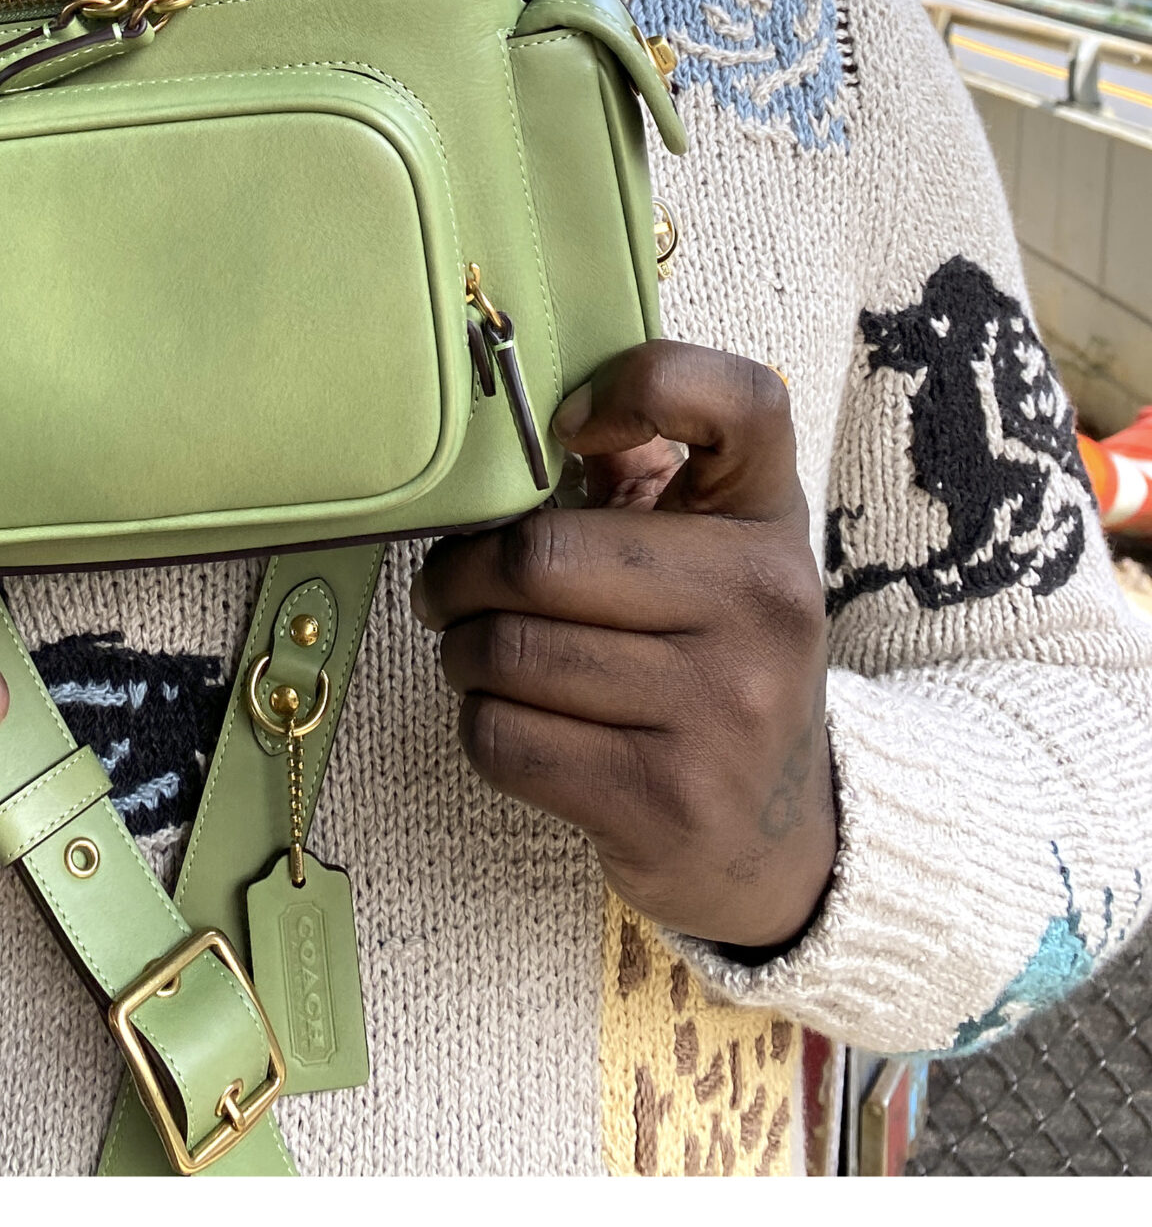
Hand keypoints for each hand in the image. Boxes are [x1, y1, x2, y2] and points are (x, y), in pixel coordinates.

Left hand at [412, 342, 834, 951]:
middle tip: (450, 586)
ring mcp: (720, 709)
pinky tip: (507, 717)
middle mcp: (762, 606)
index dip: (641, 384)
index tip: (566, 430)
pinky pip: (504, 737)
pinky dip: (478, 722)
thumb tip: (538, 423)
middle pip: (541, 555)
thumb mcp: (712, 555)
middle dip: (463, 572)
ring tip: (475, 653)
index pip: (741, 402)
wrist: (777, 841)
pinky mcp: (664, 801)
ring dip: (461, 651)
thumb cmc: (712, 662)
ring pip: (508, 651)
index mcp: (771, 523)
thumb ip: (639, 473)